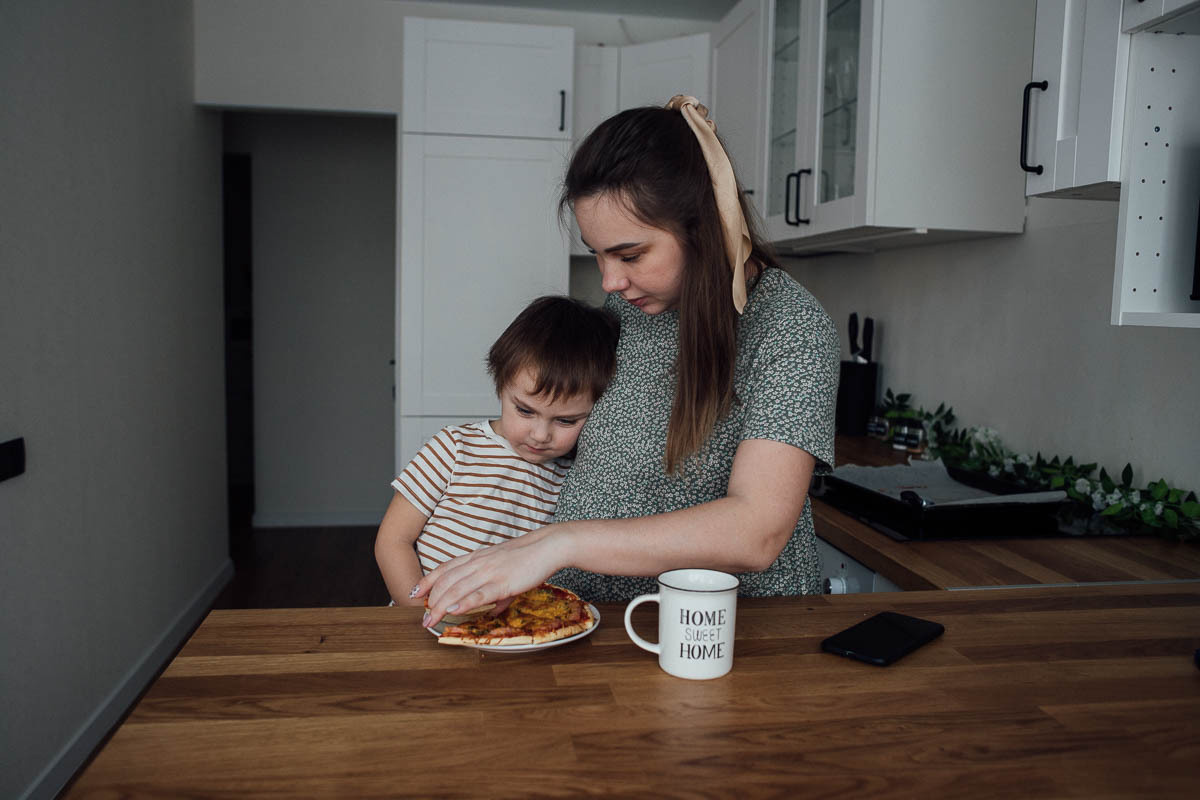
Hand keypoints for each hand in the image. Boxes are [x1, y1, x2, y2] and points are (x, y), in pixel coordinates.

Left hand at [414, 526, 565, 626]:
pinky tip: (452, 611)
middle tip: (423, 618)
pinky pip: (478, 594)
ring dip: (440, 606)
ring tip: (430, 620)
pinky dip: (463, 603)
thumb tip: (494, 609)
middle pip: (446, 581)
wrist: (548, 546)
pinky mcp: (502, 582)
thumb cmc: (530, 556)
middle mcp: (478, 563)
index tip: (415, 593)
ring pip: (457, 589)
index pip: (445, 568)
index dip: (428, 581)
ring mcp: (489, 572)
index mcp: (477, 557)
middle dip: (431, 600)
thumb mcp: (506, 569)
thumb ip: (496, 590)